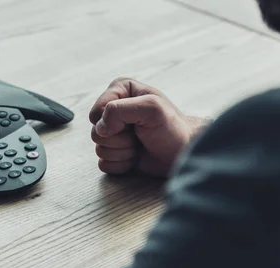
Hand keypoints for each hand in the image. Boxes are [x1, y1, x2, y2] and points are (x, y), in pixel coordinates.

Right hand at [90, 78, 209, 176]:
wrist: (183, 153)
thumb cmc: (172, 128)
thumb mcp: (150, 108)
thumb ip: (119, 109)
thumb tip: (100, 128)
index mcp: (119, 91)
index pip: (97, 111)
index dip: (112, 121)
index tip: (134, 122)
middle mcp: (113, 110)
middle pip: (96, 132)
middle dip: (119, 138)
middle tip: (139, 135)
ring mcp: (112, 133)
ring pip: (99, 149)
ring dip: (122, 152)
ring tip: (139, 146)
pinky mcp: (114, 153)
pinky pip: (104, 163)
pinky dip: (121, 164)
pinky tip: (135, 158)